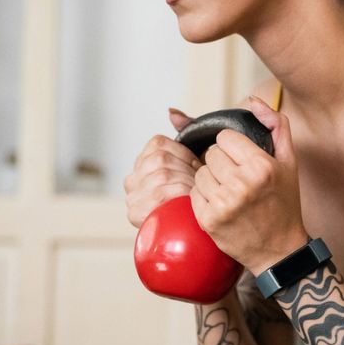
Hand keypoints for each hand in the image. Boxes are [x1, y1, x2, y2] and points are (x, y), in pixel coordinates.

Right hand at [123, 107, 202, 227]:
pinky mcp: (135, 214)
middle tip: (199, 184)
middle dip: (186, 171)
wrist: (211, 231)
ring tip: (195, 194)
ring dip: (185, 183)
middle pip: (160, 160)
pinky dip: (179, 195)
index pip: (159, 145)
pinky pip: (160, 194)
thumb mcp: (198, 161)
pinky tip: (188, 202)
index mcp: (143, 164)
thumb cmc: (204, 195)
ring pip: (161, 175)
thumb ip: (187, 133)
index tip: (197, 168)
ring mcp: (132, 198)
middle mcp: (131, 181)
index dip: (184, 155)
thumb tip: (172, 113)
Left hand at [191, 96, 308, 274]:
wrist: (279, 249)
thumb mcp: (289, 162)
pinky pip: (193, 193)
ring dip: (211, 181)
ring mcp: (223, 204)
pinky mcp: (208, 220)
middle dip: (221, 164)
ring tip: (230, 194)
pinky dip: (204, 198)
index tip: (243, 162)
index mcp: (261, 166)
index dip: (233, 149)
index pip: (225, 138)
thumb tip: (253, 101)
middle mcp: (242, 184)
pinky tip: (222, 207)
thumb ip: (276, 125)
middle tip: (237, 180)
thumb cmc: (284, 203)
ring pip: (200, 173)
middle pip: (210, 154)